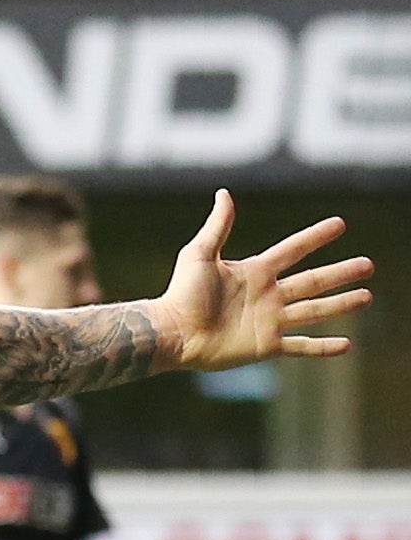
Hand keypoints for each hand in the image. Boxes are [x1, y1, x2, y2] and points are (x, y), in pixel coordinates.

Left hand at [152, 191, 372, 373]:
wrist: (172, 332)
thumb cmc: (180, 293)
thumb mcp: (199, 254)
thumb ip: (217, 225)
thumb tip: (224, 193)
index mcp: (255, 272)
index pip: (293, 250)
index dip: (315, 237)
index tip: (340, 224)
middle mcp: (267, 295)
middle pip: (313, 281)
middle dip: (341, 273)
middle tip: (368, 264)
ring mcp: (269, 321)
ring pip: (315, 311)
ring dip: (341, 305)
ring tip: (367, 297)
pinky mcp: (265, 346)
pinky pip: (301, 346)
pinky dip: (323, 347)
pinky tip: (346, 345)